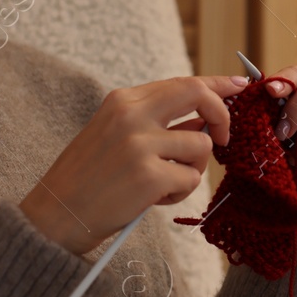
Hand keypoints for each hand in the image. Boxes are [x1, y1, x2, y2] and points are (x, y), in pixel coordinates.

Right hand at [21, 74, 249, 253]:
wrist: (57, 214)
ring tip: (163, 183)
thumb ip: (158, 123)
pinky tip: (154, 198)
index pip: (181, 83)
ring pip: (201, 145)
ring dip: (192, 169)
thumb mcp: (116, 135)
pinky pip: (191, 179)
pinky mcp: (149, 175)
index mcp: (123, 101)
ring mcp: (141, 144)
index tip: (239, 85)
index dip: (216, 84)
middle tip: (222, 139)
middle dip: (221, 115)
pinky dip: (179, 192)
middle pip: (199, 95)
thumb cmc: (89, 178)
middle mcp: (132, 115)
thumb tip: (204, 120)